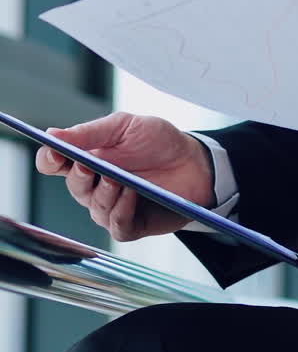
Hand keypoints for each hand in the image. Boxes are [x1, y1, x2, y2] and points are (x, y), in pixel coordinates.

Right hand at [34, 112, 214, 240]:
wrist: (195, 161)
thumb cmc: (158, 141)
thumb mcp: (125, 126)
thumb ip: (90, 133)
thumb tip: (52, 135)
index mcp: (87, 158)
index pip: (54, 163)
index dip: (49, 159)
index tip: (55, 152)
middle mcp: (94, 185)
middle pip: (73, 186)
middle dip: (80, 176)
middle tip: (89, 166)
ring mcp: (111, 206)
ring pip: (94, 207)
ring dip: (105, 193)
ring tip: (119, 178)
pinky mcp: (131, 224)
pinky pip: (117, 225)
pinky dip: (122, 210)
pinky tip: (132, 194)